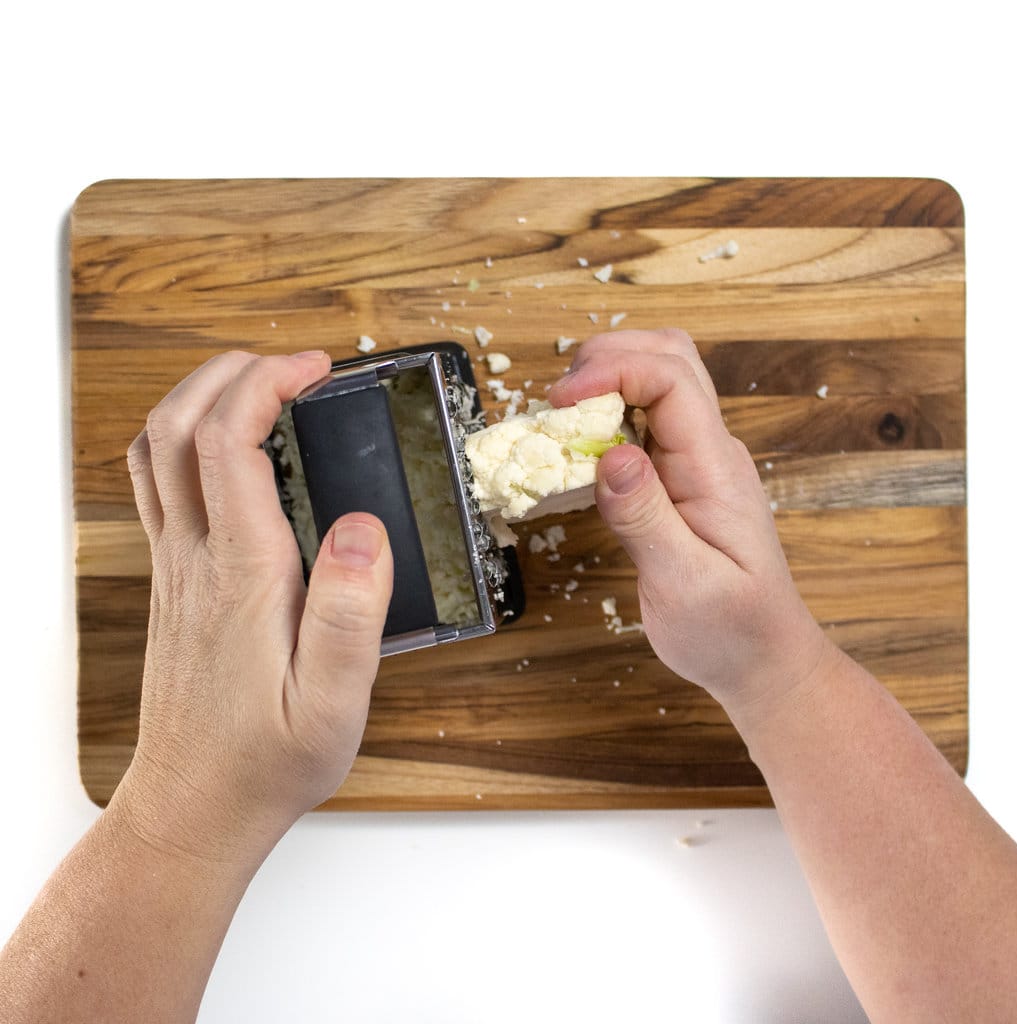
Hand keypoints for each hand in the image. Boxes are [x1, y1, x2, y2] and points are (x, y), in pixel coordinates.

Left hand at [115, 351, 393, 862]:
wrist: (194, 808)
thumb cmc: (266, 762)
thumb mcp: (334, 703)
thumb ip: (350, 614)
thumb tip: (364, 529)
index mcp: (241, 574)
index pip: (228, 442)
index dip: (267, 383)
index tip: (315, 368)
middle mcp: (194, 559)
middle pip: (175, 426)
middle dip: (229, 370)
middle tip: (293, 365)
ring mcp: (174, 569)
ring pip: (152, 451)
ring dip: (196, 397)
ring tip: (256, 386)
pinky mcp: (172, 583)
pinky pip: (154, 488)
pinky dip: (180, 443)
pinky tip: (224, 454)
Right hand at [548, 329, 827, 724]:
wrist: (763, 660)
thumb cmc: (732, 631)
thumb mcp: (686, 584)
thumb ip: (646, 519)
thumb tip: (611, 455)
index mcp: (715, 468)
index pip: (671, 379)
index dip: (612, 370)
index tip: (560, 402)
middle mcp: (708, 452)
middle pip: (669, 358)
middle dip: (608, 358)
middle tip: (557, 401)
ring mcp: (694, 462)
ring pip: (656, 382)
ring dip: (606, 381)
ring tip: (561, 420)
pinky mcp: (676, 480)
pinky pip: (642, 423)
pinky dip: (604, 417)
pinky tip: (577, 449)